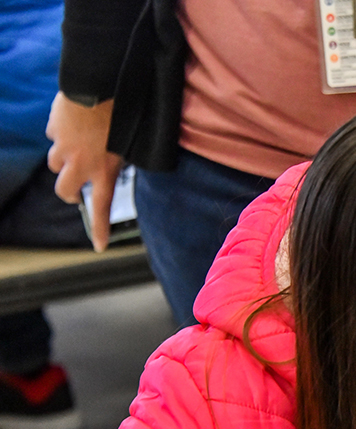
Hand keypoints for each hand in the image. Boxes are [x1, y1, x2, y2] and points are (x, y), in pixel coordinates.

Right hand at [46, 92, 122, 250]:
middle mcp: (80, 163)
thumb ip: (120, 158)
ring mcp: (63, 146)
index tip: (99, 246)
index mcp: (104, 170)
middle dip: (69, 192)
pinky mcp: (54, 128)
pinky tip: (75, 122)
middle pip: (64, 190)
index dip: (100, 228)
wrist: (100, 86)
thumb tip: (117, 163)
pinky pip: (55, 136)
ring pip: (55, 163)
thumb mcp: (131, 143)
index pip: (102, 208)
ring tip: (77, 150)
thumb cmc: (124, 113)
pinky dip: (62, 134)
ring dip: (63, 161)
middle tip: (75, 191)